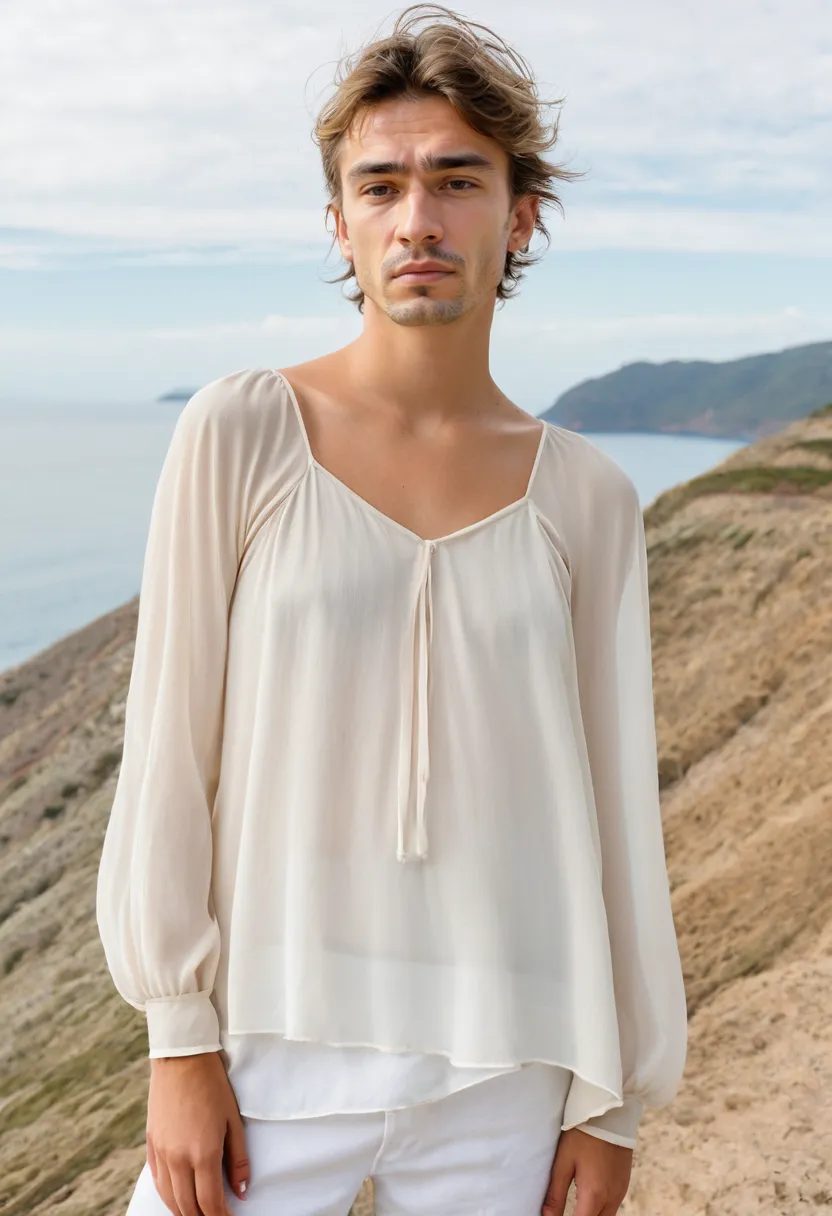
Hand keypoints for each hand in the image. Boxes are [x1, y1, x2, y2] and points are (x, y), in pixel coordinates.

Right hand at [146, 1050, 249, 1215]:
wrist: (182, 1059)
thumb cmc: (213, 1086)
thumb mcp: (233, 1121)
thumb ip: (238, 1160)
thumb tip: (241, 1192)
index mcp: (202, 1153)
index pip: (210, 1203)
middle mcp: (178, 1158)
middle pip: (188, 1207)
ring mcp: (161, 1153)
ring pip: (170, 1199)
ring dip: (185, 1212)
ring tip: (200, 1213)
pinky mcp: (151, 1144)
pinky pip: (158, 1181)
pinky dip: (169, 1196)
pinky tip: (178, 1197)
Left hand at [542, 1128, 633, 1215]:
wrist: (609, 1112)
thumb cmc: (583, 1134)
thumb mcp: (564, 1161)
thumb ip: (555, 1194)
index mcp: (594, 1194)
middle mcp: (611, 1198)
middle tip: (566, 1211)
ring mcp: (620, 1192)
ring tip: (575, 1209)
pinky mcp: (624, 1185)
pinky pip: (612, 1208)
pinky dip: (600, 1210)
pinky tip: (588, 1200)